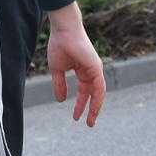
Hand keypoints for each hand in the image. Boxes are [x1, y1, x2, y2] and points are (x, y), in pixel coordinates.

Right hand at [44, 2, 105, 126]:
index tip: (75, 117)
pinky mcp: (96, 67)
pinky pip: (99, 87)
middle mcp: (91, 71)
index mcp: (82, 71)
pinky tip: (92, 108)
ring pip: (98, 93)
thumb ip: (59, 84)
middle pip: (93, 95)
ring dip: (95, 108)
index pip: (84, 91)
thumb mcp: (57, 70)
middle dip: (90, 110)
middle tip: (88, 124)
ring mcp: (95, 69)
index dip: (80, 104)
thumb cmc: (59, 45)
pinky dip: (97, 98)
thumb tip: (61, 100)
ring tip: (90, 121)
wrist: (63, 30)